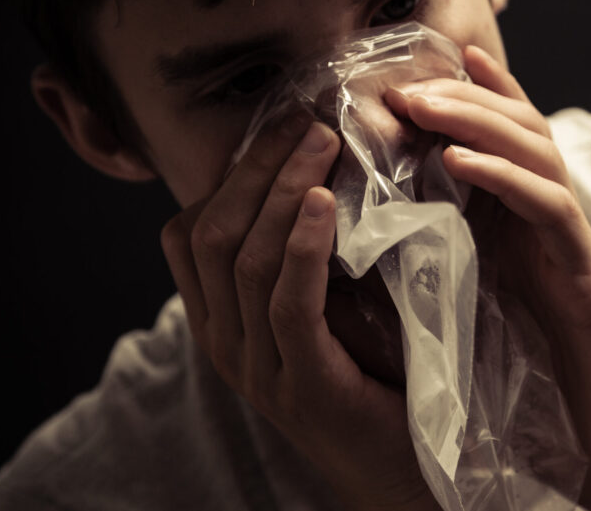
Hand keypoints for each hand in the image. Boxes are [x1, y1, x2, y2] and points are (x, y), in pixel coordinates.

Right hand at [161, 118, 436, 510]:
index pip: (189, 232)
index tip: (282, 128)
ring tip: (322, 143)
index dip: (231, 174)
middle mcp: (225, 344)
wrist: (401, 471)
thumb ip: (305, 261)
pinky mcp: (303, 386)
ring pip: (244, 260)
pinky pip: (287, 304)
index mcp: (221, 322)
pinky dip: (301, 247)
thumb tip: (321, 175)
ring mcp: (257, 369)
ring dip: (282, 191)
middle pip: (212, 233)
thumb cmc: (370, 380)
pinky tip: (322, 203)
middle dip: (257, 168)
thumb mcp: (323, 313)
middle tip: (307, 120)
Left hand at [385, 46, 590, 509]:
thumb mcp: (504, 308)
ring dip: (480, 123)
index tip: (440, 62)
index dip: (486, 96)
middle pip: (529, 134)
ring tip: (423, 107)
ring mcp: (582, 249)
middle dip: (468, 99)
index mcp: (541, 232)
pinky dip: (505, 178)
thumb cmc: (560, 386)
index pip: (518, 144)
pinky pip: (552, 212)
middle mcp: (566, 228)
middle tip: (409, 85)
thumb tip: (412, 230)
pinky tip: (458, 162)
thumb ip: (476, 260)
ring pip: (544, 157)